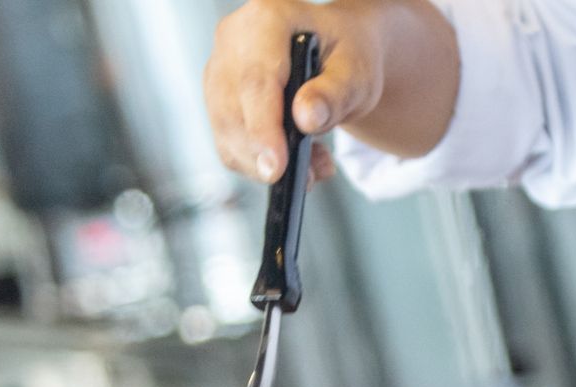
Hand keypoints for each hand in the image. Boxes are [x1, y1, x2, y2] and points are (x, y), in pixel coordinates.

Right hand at [205, 0, 434, 181]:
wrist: (338, 54)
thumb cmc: (348, 56)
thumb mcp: (356, 72)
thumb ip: (334, 93)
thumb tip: (305, 119)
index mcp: (267, 19)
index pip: (255, 80)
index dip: (263, 128)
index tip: (276, 168)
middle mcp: (233, 38)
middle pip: (232, 109)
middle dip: (265, 155)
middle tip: (308, 179)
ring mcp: (220, 68)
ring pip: (226, 131)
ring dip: (266, 163)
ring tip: (314, 167)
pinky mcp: (218, 98)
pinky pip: (229, 142)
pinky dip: (260, 163)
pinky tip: (295, 161)